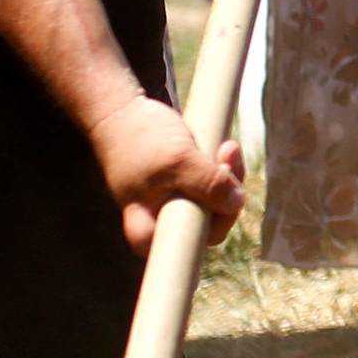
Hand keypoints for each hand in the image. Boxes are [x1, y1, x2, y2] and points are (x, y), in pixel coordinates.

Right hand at [87, 94, 246, 254]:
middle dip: (227, 190)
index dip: (217, 222)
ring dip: (228, 175)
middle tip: (228, 152)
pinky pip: (212, 187)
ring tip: (228, 146)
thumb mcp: (176, 160)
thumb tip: (237, 203)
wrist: (120, 111)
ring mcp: (173, 207)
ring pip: (215, 204)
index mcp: (148, 230)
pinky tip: (225, 148)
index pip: (192, 247)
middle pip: (210, 223)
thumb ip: (207, 183)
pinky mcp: (183, 188)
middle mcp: (162, 224)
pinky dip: (221, 169)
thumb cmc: (139, 138)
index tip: (224, 191)